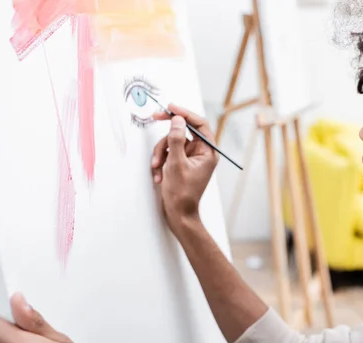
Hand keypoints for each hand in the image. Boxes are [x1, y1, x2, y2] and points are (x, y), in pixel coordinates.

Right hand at [151, 104, 218, 233]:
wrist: (178, 214)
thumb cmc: (181, 194)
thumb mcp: (176, 164)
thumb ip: (177, 139)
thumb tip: (178, 120)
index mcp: (208, 152)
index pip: (200, 124)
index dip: (185, 113)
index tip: (170, 107)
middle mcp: (201, 153)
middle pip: (183, 131)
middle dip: (167, 134)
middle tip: (155, 117)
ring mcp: (191, 158)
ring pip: (172, 142)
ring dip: (161, 153)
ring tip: (157, 168)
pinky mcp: (181, 164)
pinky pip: (168, 154)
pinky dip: (161, 162)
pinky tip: (159, 175)